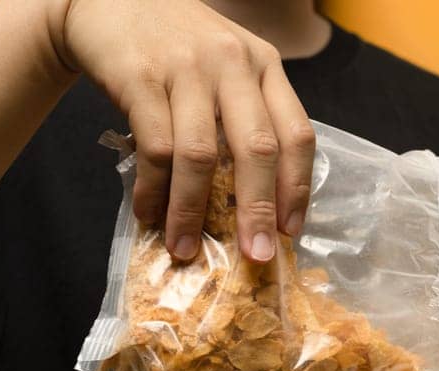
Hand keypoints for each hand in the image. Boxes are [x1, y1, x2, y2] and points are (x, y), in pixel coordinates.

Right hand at [51, 0, 314, 262]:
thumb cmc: (175, 47)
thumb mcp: (226, 66)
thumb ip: (246, 116)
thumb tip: (256, 201)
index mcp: (265, 66)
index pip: (297, 133)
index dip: (297, 187)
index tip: (291, 230)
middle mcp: (233, 64)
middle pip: (258, 149)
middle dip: (258, 210)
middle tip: (256, 255)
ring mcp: (187, 68)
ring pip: (200, 155)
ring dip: (193, 210)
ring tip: (186, 247)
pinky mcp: (140, 76)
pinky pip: (154, 147)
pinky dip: (153, 188)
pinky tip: (148, 213)